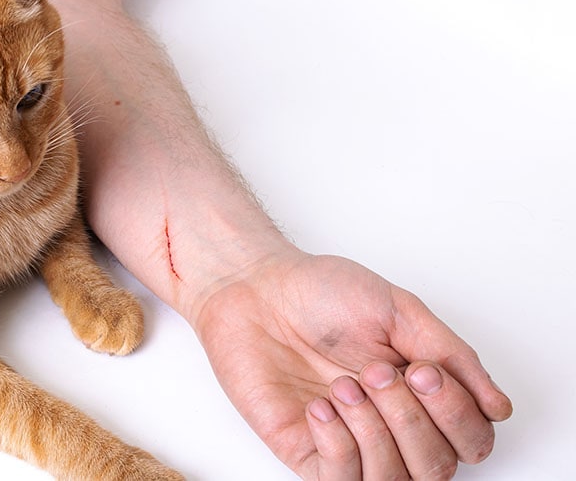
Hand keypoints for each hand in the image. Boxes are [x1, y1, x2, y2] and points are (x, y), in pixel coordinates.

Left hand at [194, 251, 511, 479]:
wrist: (256, 291)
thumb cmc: (321, 293)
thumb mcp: (397, 310)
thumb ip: (450, 353)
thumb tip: (497, 405)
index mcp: (420, 391)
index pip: (471, 437)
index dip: (454, 412)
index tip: (419, 367)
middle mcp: (391, 423)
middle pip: (438, 466)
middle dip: (410, 418)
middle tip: (373, 371)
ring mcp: (350, 441)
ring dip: (374, 433)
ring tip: (343, 385)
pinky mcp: (308, 451)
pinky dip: (338, 446)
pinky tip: (319, 407)